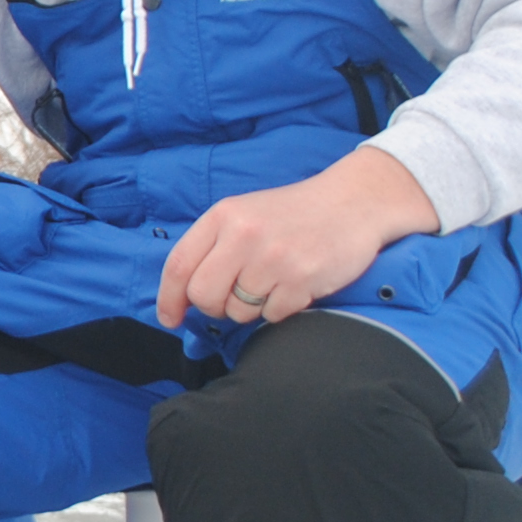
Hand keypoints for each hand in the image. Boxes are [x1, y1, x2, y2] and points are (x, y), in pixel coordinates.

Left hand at [156, 146, 438, 327]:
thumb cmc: (293, 213)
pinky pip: (272, 316)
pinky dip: (279, 309)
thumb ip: (214, 246)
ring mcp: (274, 259)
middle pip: (204, 295)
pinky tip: (293, 286)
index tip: (170, 318)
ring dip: (251, 309)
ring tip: (272, 283)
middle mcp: (244, 236)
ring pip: (238, 311)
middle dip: (213, 307)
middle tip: (231, 300)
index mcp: (223, 216)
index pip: (179, 264)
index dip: (169, 298)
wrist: (352, 202)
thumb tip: (184, 294)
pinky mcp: (302, 280)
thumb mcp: (244, 214)